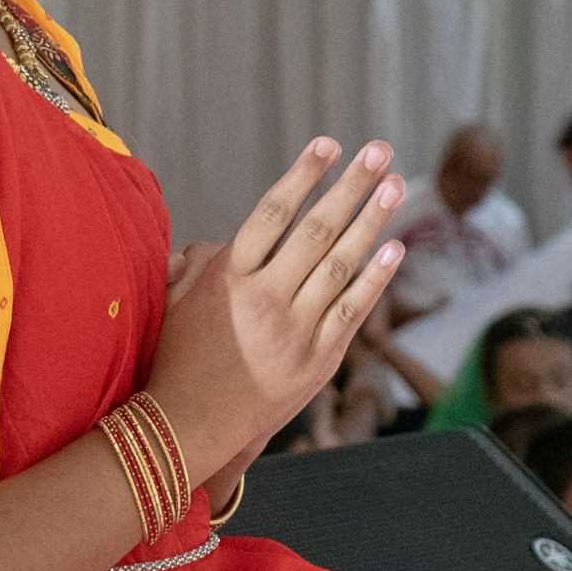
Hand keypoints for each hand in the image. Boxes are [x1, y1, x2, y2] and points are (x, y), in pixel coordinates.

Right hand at [147, 138, 404, 484]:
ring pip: (342, 265)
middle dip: (352, 186)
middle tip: (379, 151)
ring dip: (372, 221)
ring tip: (396, 185)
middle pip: (317, 230)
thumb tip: (222, 240)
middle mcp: (265, 299)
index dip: (302, 176)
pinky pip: (353, 310)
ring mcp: (295, 331)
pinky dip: (376, 277)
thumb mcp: (176, 301)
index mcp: (229, 278)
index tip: (328, 144)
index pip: (272, 213)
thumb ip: (201, 263)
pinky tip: (394, 247)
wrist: (188, 427)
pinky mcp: (318, 360)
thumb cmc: (176, 360)